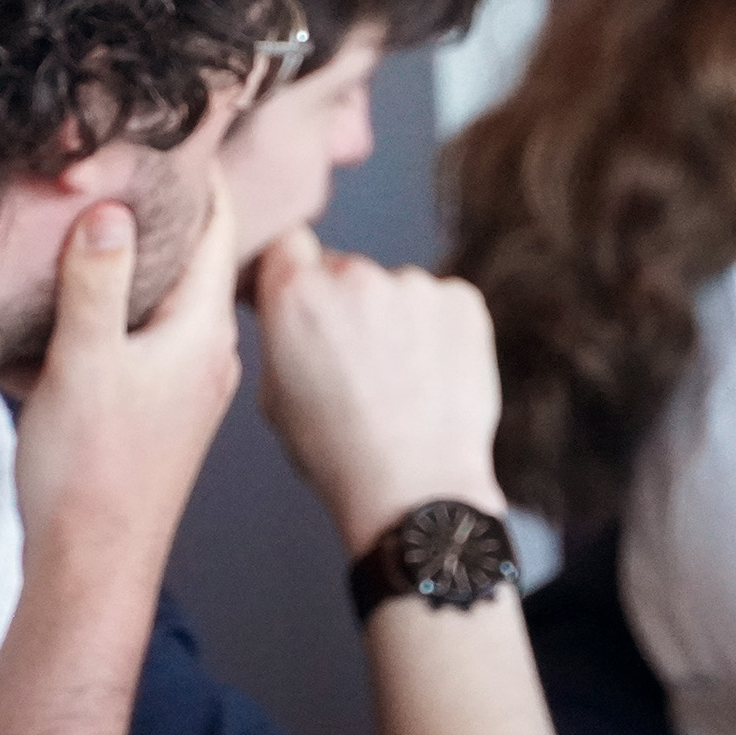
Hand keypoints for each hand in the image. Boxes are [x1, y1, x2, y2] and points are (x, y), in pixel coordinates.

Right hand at [12, 182, 242, 575]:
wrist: (92, 570)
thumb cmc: (89, 473)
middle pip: (193, 259)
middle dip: (161, 211)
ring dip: (131, 264)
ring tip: (90, 222)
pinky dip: (111, 313)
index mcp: (201, 332)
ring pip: (162, 302)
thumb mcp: (83, 361)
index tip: (182, 129)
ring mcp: (184, 386)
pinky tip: (66, 310)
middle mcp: (206, 355)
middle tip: (124, 161)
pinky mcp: (156, 412)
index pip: (220, 229)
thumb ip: (96, 279)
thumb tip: (113, 207)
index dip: (202, 174)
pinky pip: (140, 340)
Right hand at [252, 226, 507, 555]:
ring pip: (394, 290)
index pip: (287, 244)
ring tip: (398, 382)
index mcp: (296, 294)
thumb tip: (290, 312)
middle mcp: (355, 276)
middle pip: (343, 270)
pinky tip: (430, 378)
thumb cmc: (337, 453)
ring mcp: (413, 285)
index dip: (292, 270)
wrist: (415, 489)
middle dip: (344, 305)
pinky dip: (435, 331)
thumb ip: (281, 335)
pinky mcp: (461, 301)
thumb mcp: (273, 395)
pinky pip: (439, 304)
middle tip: (354, 362)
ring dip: (393, 319)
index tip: (298, 297)